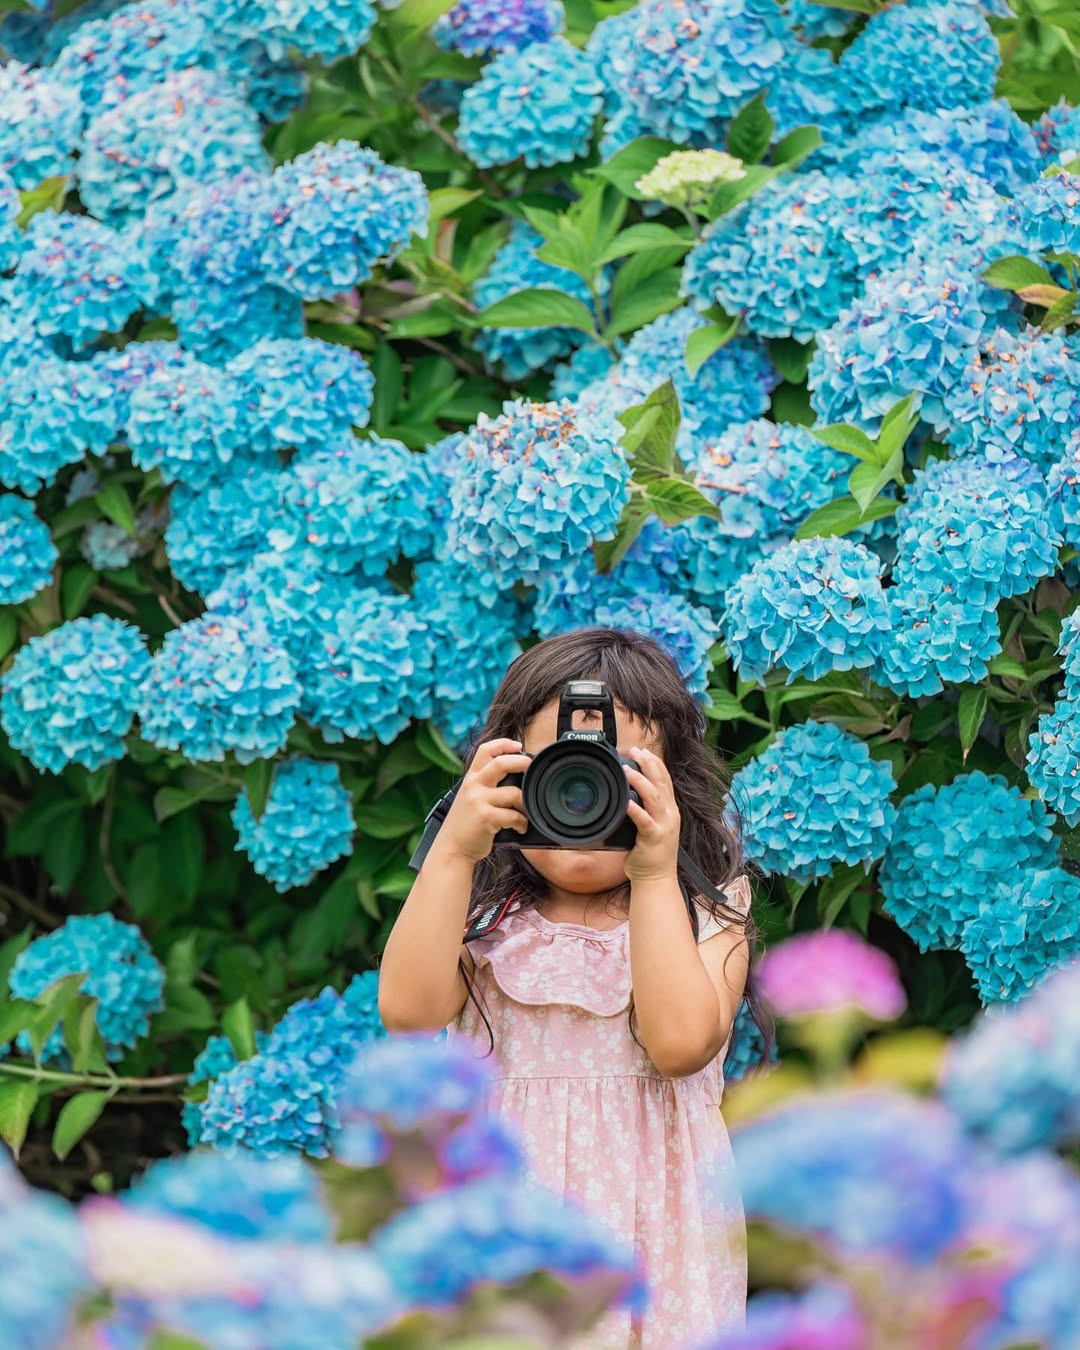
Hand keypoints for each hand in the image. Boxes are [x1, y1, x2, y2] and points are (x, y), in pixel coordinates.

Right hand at [437, 738, 531, 863]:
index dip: (503, 744)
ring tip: (525, 814)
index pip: (485, 750)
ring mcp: (478, 800)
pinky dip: (522, 823)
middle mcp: (473, 785)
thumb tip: (516, 777)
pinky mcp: (485, 817)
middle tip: (532, 770)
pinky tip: (520, 828)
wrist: (452, 848)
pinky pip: (514, 816)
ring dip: (526, 804)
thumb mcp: (471, 797)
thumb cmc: (466, 824)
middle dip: (522, 763)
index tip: (519, 746)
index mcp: (471, 778)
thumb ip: (486, 785)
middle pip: (501, 763)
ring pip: (514, 793)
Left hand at [622, 745, 680, 882]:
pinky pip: (644, 821)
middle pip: (661, 782)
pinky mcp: (654, 838)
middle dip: (648, 763)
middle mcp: (670, 814)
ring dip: (640, 781)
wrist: (657, 878)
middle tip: (634, 750)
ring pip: (654, 797)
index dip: (654, 762)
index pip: (665, 779)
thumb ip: (646, 810)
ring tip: (626, 770)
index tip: (641, 750)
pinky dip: (635, 810)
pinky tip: (626, 802)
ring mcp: (664, 825)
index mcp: (669, 809)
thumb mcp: (652, 825)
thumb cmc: (651, 854)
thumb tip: (628, 795)